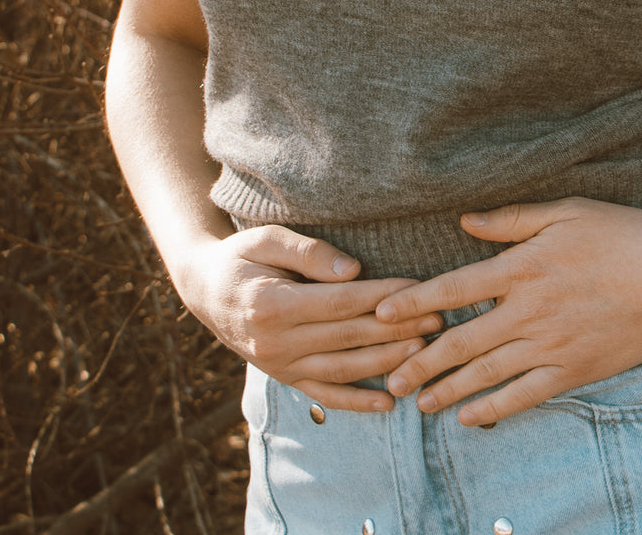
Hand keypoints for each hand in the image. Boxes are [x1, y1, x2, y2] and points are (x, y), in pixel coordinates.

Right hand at [177, 225, 443, 411]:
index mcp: (273, 304)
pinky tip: (388, 403)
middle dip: (396, 329)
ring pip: (342, 369)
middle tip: (438, 320)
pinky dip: (357, 402)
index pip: (341, 302)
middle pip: (348, 337)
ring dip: (386, 364)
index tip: (418, 289)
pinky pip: (324, 395)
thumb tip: (353, 271)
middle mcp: (275, 342)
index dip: (382, 297)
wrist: (204, 290)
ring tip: (425, 353)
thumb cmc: (241, 255)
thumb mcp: (266, 238)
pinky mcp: (284, 378)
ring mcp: (280, 365)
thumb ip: (309, 252)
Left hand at [375, 198, 641, 425]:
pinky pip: (525, 395)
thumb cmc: (624, 235)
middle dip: (419, 360)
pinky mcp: (574, 369)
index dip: (414, 302)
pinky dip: (494, 409)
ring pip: (487, 373)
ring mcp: (551, 344)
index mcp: (523, 267)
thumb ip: (513, 219)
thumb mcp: (568, 211)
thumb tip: (466, 221)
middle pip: (461, 341)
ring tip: (417, 403)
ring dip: (447, 389)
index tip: (381, 314)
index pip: (454, 288)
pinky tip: (471, 418)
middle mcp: (529, 311)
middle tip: (386, 376)